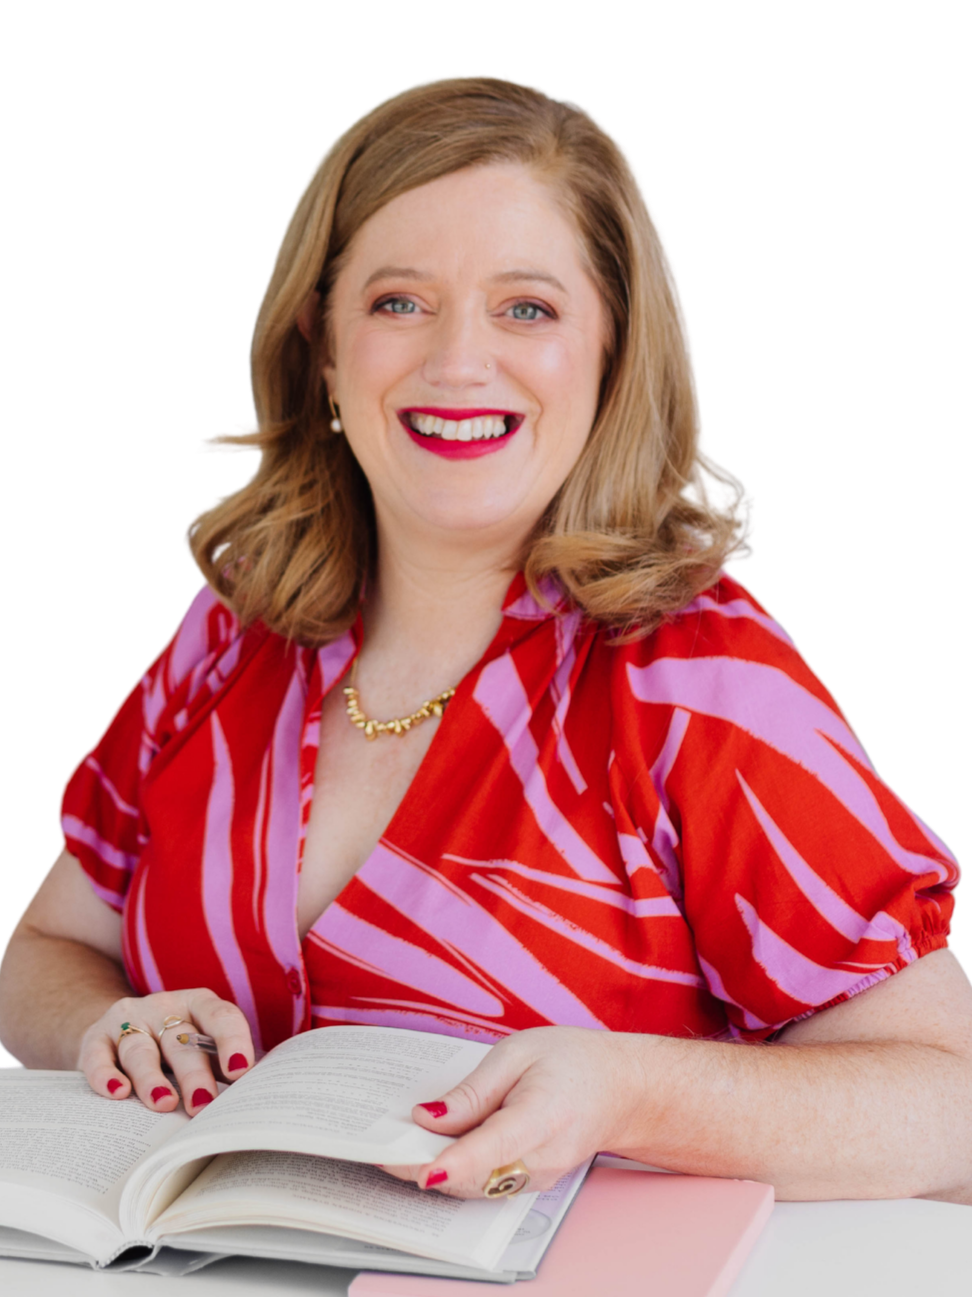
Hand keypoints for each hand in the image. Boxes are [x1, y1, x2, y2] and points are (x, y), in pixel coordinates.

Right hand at [78, 989, 254, 1116]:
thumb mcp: (200, 1045)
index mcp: (198, 1005)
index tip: (241, 1071)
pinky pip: (98, 1056)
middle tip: (204, 1104)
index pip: (220, 1016)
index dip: (232, 1041)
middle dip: (194, 1074)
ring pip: (141, 1050)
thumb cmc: (174, 1046)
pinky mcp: (96, 1038)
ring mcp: (129, 1021)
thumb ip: (221, 1065)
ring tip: (164, 1104)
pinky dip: (106, 1074)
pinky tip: (117, 1092)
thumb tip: (248, 1099)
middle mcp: (164, 1008)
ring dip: (153, 1078)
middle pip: (181, 1040)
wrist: (118, 1030)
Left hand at [380, 1026, 647, 1198]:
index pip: (491, 1148)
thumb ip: (473, 1089)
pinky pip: (484, 1185)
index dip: (452, 1162)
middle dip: (422, 1164)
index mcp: (542, 1116)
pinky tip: (431, 1149)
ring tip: (396, 1144)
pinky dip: (454, 1172)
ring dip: (433, 1170)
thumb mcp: (520, 1052)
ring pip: (473, 1186)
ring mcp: (537, 1178)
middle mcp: (540, 1158)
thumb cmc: (573, 1062)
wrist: (622, 1090)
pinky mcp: (530, 1184)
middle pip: (471, 1176)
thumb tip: (427, 1117)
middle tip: (378, 1144)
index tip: (420, 1168)